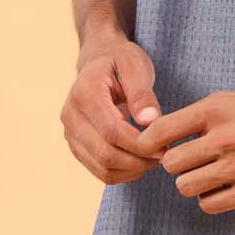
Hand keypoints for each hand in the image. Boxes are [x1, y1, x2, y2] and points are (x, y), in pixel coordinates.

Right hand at [61, 36, 165, 183]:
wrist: (99, 62)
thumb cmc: (120, 61)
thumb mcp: (135, 65)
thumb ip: (142, 93)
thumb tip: (149, 120)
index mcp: (84, 93)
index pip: (111, 130)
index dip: (138, 144)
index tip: (164, 147)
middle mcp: (71, 116)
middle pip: (104, 154)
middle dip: (137, 161)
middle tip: (164, 156)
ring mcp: (70, 133)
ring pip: (101, 168)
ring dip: (131, 170)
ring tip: (155, 159)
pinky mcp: (77, 146)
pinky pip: (99, 171)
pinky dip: (122, 173)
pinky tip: (141, 162)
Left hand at [133, 88, 234, 213]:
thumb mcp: (232, 101)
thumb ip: (197, 117)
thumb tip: (158, 139)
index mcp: (216, 110)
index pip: (162, 131)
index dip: (148, 143)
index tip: (151, 149)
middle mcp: (225, 138)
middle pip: (171, 163)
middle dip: (175, 163)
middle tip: (190, 159)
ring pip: (185, 187)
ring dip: (191, 182)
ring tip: (206, 172)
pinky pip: (208, 204)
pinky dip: (209, 197)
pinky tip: (222, 185)